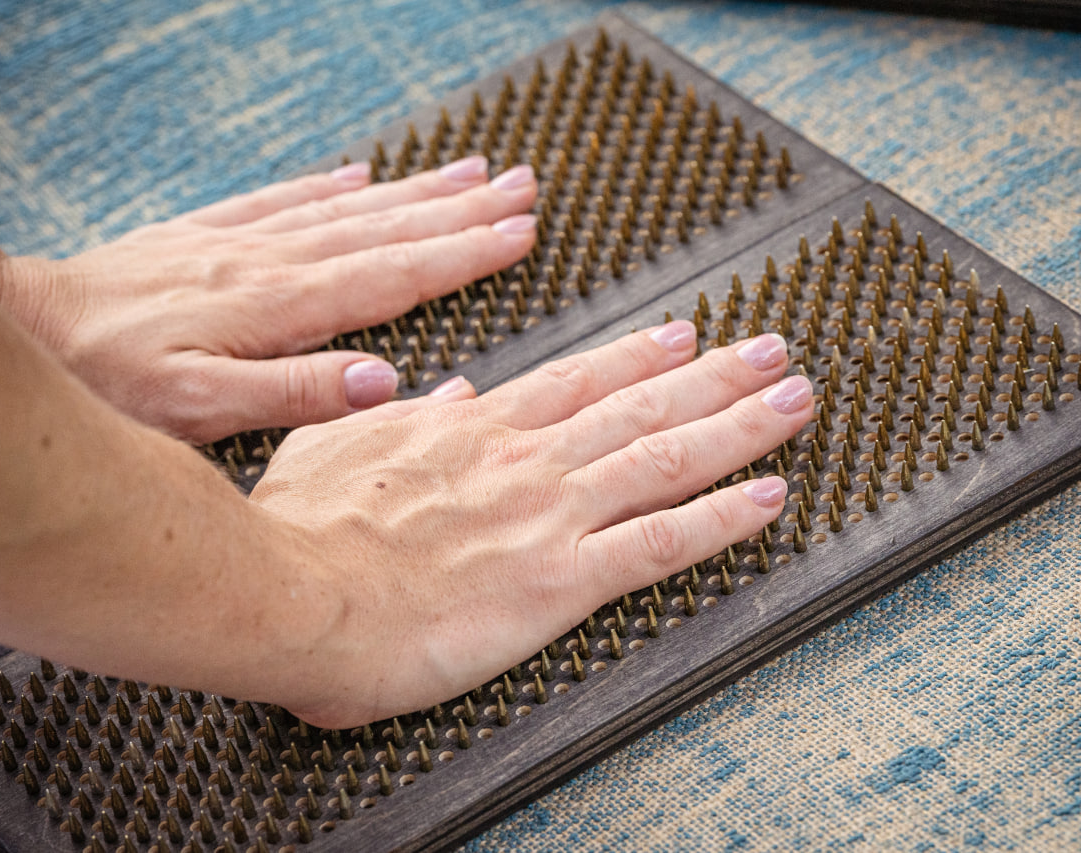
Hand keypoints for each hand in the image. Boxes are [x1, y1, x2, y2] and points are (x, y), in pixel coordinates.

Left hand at [3, 155, 537, 441]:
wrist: (26, 328)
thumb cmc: (107, 381)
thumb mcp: (202, 409)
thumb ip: (296, 394)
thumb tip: (384, 382)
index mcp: (280, 306)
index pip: (396, 274)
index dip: (464, 255)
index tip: (520, 235)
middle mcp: (271, 262)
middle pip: (387, 228)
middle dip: (461, 209)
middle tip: (520, 188)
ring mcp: (240, 242)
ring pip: (348, 207)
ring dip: (415, 190)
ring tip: (471, 171)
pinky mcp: (207, 235)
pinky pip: (285, 200)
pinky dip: (332, 185)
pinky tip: (362, 174)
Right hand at [248, 322, 813, 727]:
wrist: (286, 591)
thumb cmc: (295, 533)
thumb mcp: (334, 449)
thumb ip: (396, 420)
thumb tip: (449, 393)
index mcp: (469, 432)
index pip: (574, 383)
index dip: (637, 356)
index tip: (682, 335)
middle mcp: (524, 461)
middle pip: (640, 405)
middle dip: (715, 375)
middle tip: (772, 350)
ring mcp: (547, 515)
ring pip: (665, 457)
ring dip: (738, 425)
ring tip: (795, 399)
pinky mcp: (558, 580)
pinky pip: (658, 542)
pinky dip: (720, 518)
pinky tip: (769, 499)